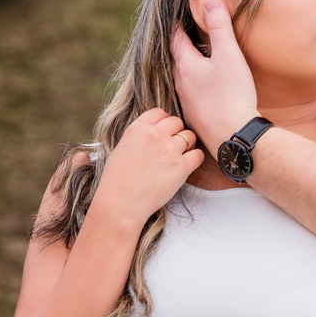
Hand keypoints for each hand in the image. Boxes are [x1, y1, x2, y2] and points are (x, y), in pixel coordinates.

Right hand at [91, 109, 203, 226]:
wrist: (120, 204)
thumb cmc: (117, 181)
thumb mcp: (122, 148)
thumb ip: (139, 135)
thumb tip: (153, 131)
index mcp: (137, 128)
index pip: (159, 112)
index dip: (163, 123)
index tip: (163, 133)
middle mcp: (154, 135)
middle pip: (177, 122)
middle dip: (176, 133)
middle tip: (171, 148)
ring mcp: (169, 150)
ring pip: (190, 136)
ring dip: (186, 146)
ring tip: (178, 158)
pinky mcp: (181, 166)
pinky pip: (198, 154)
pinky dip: (194, 160)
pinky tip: (185, 167)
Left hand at [171, 0, 259, 153]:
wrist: (233, 136)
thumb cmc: (232, 95)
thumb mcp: (228, 55)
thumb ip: (219, 27)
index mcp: (185, 65)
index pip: (175, 37)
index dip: (177, 22)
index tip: (177, 12)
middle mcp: (180, 82)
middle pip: (176, 56)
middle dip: (180, 43)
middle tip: (184, 30)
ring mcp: (186, 100)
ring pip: (182, 76)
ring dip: (187, 64)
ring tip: (194, 55)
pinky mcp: (195, 115)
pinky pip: (190, 92)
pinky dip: (194, 83)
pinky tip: (204, 86)